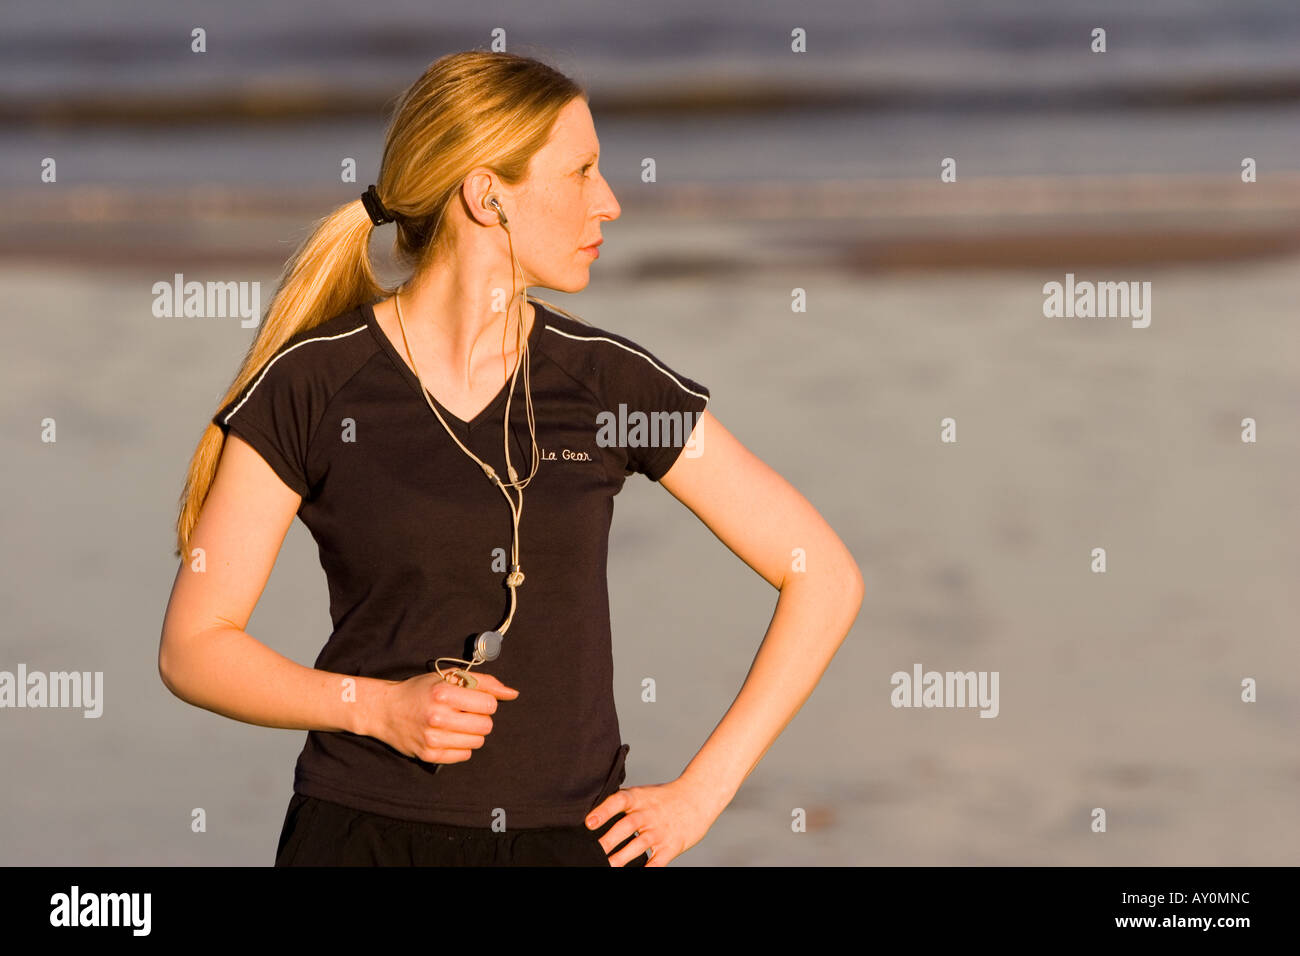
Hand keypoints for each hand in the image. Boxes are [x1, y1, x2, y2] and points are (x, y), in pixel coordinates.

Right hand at [370, 670, 518, 763]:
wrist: (386, 710)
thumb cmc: (421, 691)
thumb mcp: (449, 677)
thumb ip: (484, 682)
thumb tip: (513, 693)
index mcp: (443, 692)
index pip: (489, 704)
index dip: (485, 702)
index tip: (474, 701)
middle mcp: (437, 716)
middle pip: (486, 725)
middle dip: (481, 718)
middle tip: (466, 713)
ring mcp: (433, 738)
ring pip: (477, 742)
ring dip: (472, 733)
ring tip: (456, 724)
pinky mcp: (430, 755)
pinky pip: (464, 755)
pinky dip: (461, 746)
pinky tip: (448, 735)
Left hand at [585, 776, 720, 866]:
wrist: (697, 798)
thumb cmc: (665, 798)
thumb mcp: (643, 793)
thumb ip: (623, 803)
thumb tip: (594, 815)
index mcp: (638, 798)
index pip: (618, 801)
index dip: (603, 811)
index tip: (589, 823)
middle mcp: (648, 814)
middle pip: (626, 826)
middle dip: (608, 841)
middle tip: (593, 852)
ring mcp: (660, 831)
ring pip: (638, 846)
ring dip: (621, 858)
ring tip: (607, 866)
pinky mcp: (671, 846)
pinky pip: (656, 862)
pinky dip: (646, 869)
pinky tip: (635, 872)